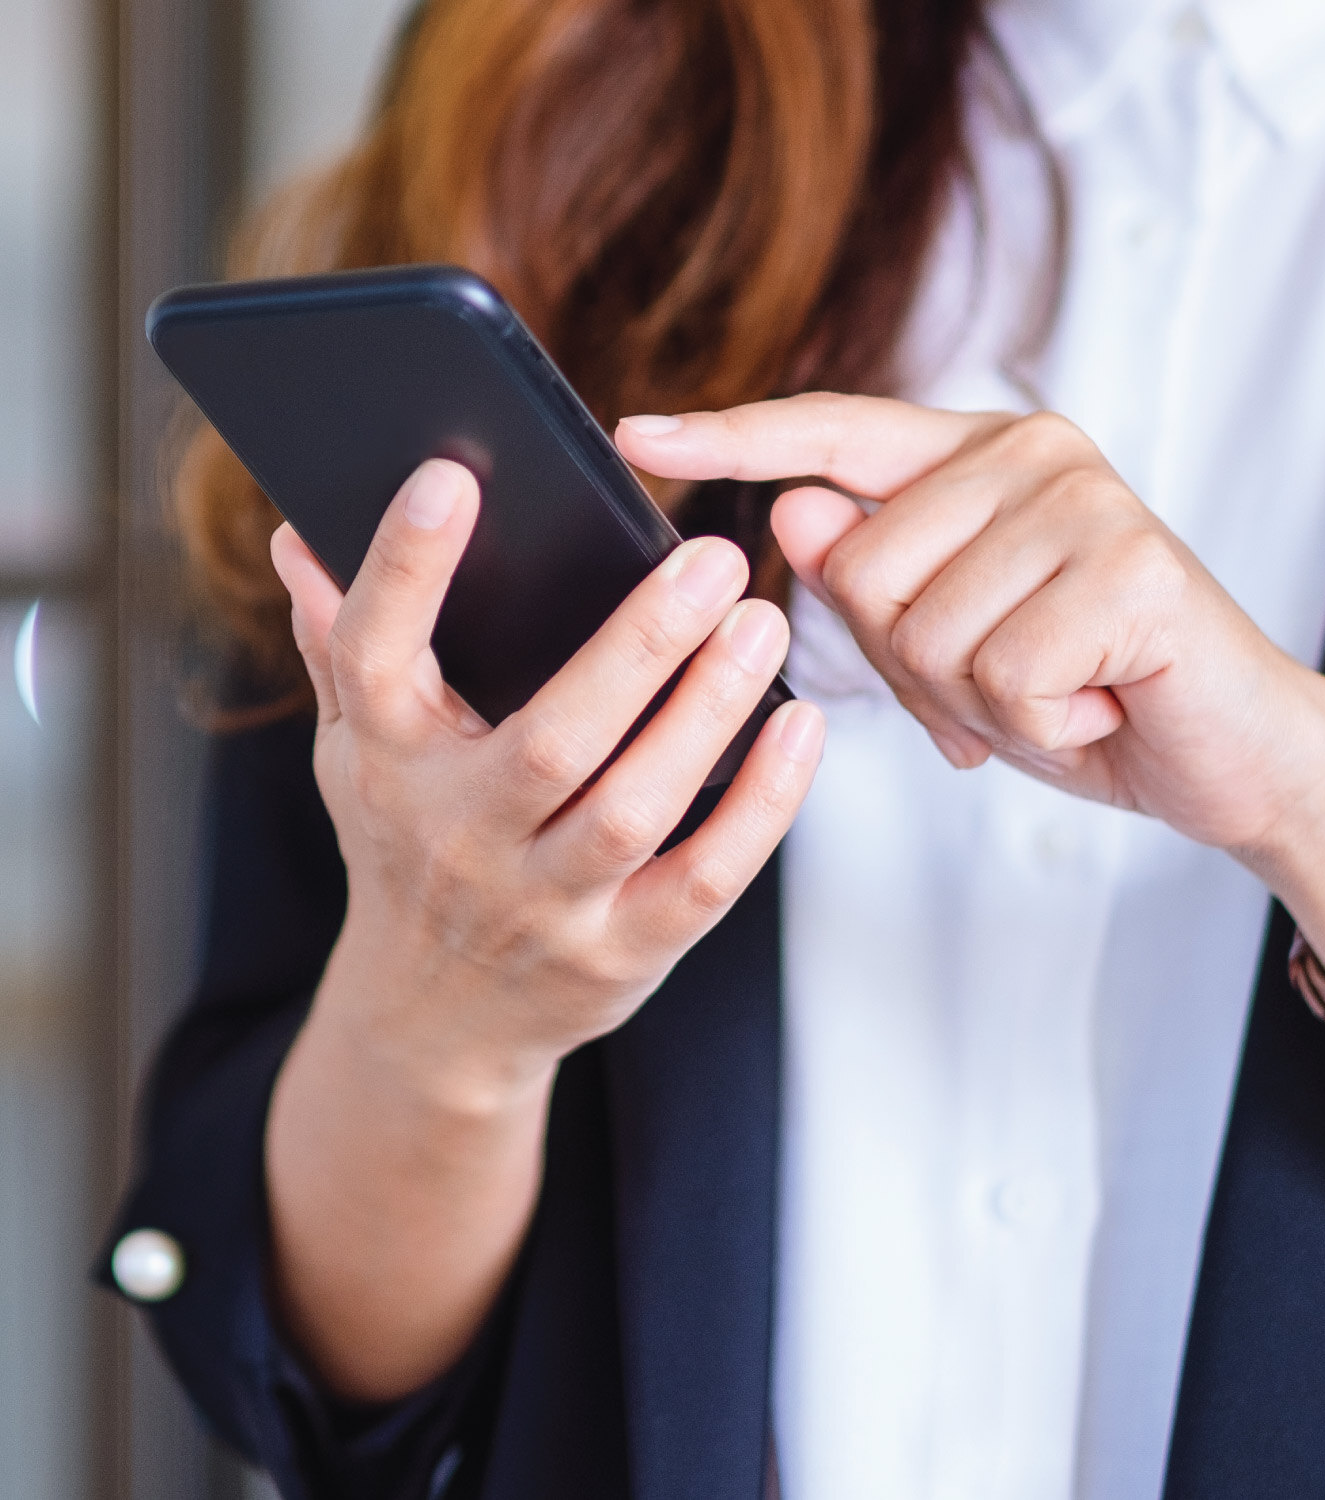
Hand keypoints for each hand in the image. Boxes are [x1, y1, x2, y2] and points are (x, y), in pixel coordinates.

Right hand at [271, 458, 823, 1109]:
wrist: (435, 1022)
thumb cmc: (409, 848)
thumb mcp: (359, 753)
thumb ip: (340, 644)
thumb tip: (298, 536)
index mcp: (386, 760)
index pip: (374, 653)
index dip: (406, 566)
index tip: (453, 475)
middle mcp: (460, 834)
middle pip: (551, 738)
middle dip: (636, 645)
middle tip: (714, 558)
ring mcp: (544, 902)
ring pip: (634, 807)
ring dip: (707, 714)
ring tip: (763, 623)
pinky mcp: (620, 953)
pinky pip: (702, 879)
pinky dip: (761, 806)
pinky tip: (801, 727)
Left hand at [617, 397, 1324, 854]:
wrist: (1236, 757)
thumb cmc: (1092, 697)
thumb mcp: (960, 650)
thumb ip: (881, 584)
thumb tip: (799, 513)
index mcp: (982, 459)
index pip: (834, 434)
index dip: (733, 438)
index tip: (637, 435)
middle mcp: (1033, 453)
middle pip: (863, 572)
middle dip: (919, 671)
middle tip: (1015, 688)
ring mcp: (1086, 502)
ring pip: (927, 634)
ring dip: (986, 708)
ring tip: (1066, 694)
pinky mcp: (1133, 568)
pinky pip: (1004, 677)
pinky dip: (1043, 730)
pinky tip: (1102, 706)